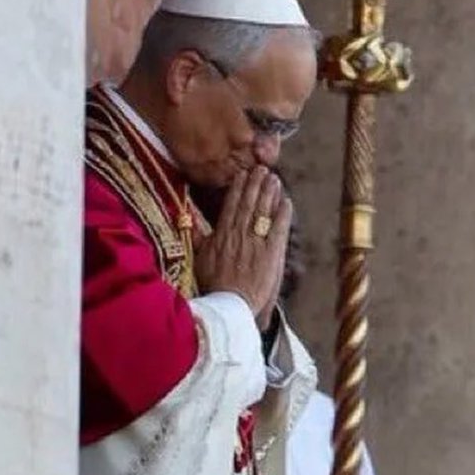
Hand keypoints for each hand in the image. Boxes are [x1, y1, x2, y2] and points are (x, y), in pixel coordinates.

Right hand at [194, 166, 290, 316]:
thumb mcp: (199, 258)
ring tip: (274, 179)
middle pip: (249, 203)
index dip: (239, 188)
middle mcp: (239, 234)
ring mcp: (256, 242)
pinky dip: (283, 214)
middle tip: (262, 168)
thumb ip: (196, 236)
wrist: (229, 305)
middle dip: (255, 184)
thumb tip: (186, 217)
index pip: (231, 205)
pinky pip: (278, 229)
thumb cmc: (213, 285)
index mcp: (221, 234)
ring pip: (263, 211)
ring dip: (269, 193)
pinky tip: (287, 201)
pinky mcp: (271, 253)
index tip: (243, 174)